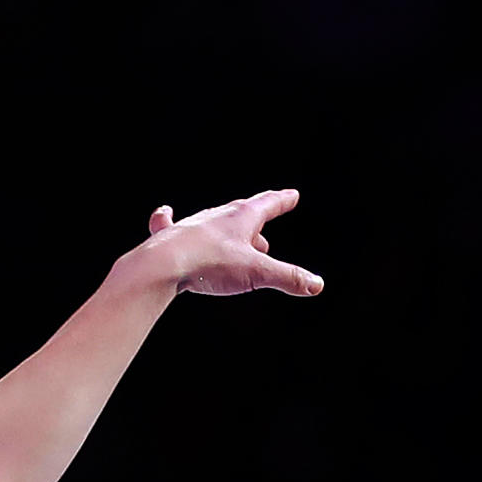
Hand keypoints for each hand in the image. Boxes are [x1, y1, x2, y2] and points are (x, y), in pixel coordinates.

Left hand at [127, 189, 324, 298]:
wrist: (164, 264)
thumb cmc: (210, 263)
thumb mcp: (256, 273)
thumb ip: (287, 278)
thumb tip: (316, 285)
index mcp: (242, 218)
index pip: (268, 204)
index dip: (282, 201)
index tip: (291, 195)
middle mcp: (217, 216)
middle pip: (241, 214)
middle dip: (254, 222)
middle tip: (262, 233)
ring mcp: (192, 226)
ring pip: (212, 223)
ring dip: (224, 231)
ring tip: (231, 242)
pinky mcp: (169, 238)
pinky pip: (168, 224)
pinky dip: (168, 219)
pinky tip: (165, 213)